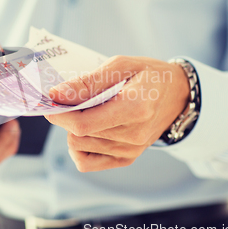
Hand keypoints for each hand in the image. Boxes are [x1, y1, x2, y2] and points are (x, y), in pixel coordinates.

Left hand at [45, 56, 189, 171]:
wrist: (177, 94)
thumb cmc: (148, 74)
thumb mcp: (121, 65)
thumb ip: (88, 81)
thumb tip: (56, 94)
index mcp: (135, 108)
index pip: (83, 123)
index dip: (59, 114)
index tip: (50, 100)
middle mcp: (134, 135)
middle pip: (78, 135)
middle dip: (66, 117)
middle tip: (70, 99)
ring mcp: (131, 150)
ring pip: (79, 147)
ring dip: (74, 129)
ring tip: (86, 111)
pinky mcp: (127, 158)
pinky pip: (88, 162)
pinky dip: (80, 147)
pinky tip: (88, 130)